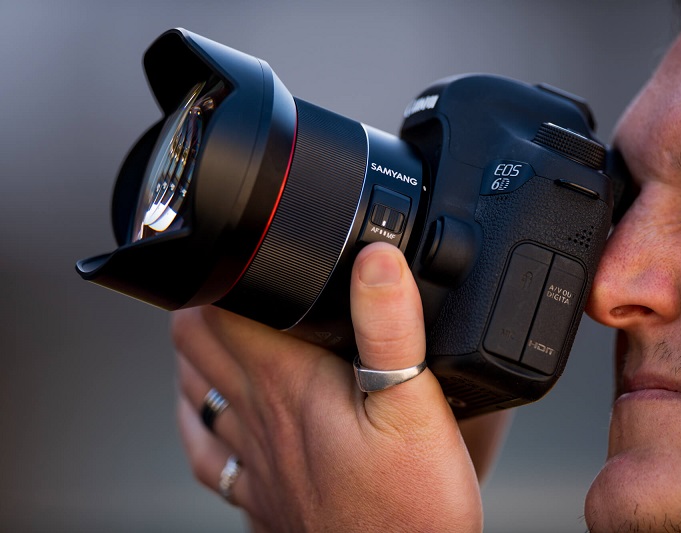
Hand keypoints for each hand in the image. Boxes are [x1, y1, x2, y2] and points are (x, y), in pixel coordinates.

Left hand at [174, 242, 483, 531]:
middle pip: (194, 341)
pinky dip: (196, 417)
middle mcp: (258, 417)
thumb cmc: (410, 508)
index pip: (216, 309)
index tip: (227, 243)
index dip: (214, 268)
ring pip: (193, 387)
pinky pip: (204, 450)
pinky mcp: (260, 491)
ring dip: (195, 351)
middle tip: (226, 276)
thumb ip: (391, 328)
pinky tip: (207, 410)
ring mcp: (253, 458)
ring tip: (214, 322)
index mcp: (288, 384)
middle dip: (200, 300)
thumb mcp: (417, 405)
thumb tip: (377, 259)